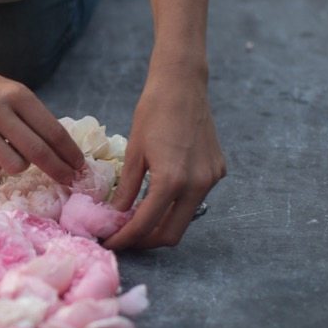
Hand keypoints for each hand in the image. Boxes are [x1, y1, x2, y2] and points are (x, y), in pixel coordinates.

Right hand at [0, 53, 85, 184]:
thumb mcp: (16, 95)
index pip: (52, 131)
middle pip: (38, 151)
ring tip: (12, 152)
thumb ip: (36, 121)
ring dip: (21, 165)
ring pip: (15, 165)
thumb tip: (63, 156)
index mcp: (18, 95)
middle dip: (58, 169)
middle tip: (69, 179)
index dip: (70, 152)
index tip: (79, 165)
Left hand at [105, 59, 224, 249]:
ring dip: (161, 224)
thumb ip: (125, 189)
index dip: (126, 239)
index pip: (145, 225)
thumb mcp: (133, 153)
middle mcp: (197, 185)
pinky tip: (157, 198)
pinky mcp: (217, 171)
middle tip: (124, 237)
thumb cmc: (153, 112)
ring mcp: (211, 179)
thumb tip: (115, 216)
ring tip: (137, 218)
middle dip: (146, 241)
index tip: (110, 242)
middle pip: (171, 234)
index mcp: (172, 181)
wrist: (183, 84)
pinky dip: (175, 206)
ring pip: (185, 218)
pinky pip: (195, 199)